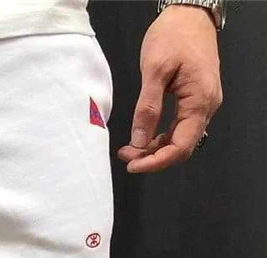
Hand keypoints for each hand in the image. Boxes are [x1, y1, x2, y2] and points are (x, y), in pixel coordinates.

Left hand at [118, 6, 221, 172]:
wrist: (190, 13)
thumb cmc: (174, 35)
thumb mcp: (154, 71)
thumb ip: (147, 108)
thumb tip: (139, 141)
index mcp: (200, 100)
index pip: (181, 146)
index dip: (156, 162)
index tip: (133, 165)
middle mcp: (207, 106)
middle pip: (182, 147)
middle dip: (153, 158)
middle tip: (127, 156)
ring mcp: (203, 103)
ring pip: (181, 139)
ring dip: (156, 149)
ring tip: (130, 148)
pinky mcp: (196, 99)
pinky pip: (180, 127)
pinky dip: (162, 137)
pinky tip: (144, 137)